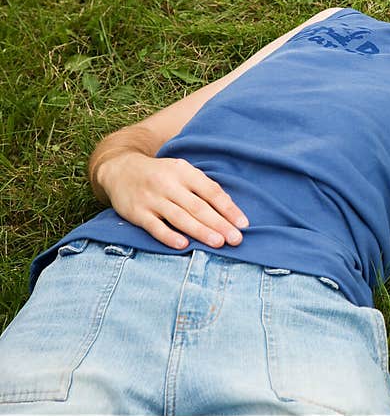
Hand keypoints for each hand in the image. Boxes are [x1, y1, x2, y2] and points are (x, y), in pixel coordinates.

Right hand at [96, 152, 248, 249]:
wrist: (120, 169)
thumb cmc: (161, 174)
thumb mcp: (182, 171)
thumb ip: (203, 187)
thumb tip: (229, 210)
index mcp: (184, 172)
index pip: (211, 191)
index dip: (228, 208)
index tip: (243, 224)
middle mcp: (168, 184)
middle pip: (198, 207)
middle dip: (219, 224)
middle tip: (236, 239)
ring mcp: (151, 198)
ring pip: (179, 217)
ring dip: (200, 231)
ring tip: (218, 243)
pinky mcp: (136, 212)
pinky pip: (154, 226)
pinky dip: (169, 236)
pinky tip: (183, 245)